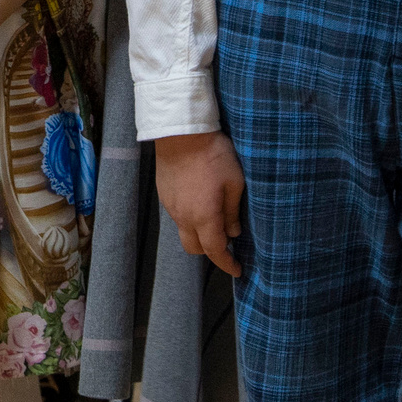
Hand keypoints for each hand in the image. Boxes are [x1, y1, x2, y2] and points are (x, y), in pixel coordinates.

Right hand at [151, 131, 246, 276]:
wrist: (180, 131)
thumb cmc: (212, 154)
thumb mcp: (234, 182)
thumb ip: (233, 211)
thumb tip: (233, 232)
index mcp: (204, 217)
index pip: (214, 251)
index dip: (227, 264)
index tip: (237, 269)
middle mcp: (183, 216)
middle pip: (194, 248)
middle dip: (210, 251)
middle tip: (226, 241)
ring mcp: (170, 206)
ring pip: (184, 231)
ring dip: (199, 232)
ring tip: (214, 217)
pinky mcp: (164, 194)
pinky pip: (177, 215)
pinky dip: (189, 217)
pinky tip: (199, 201)